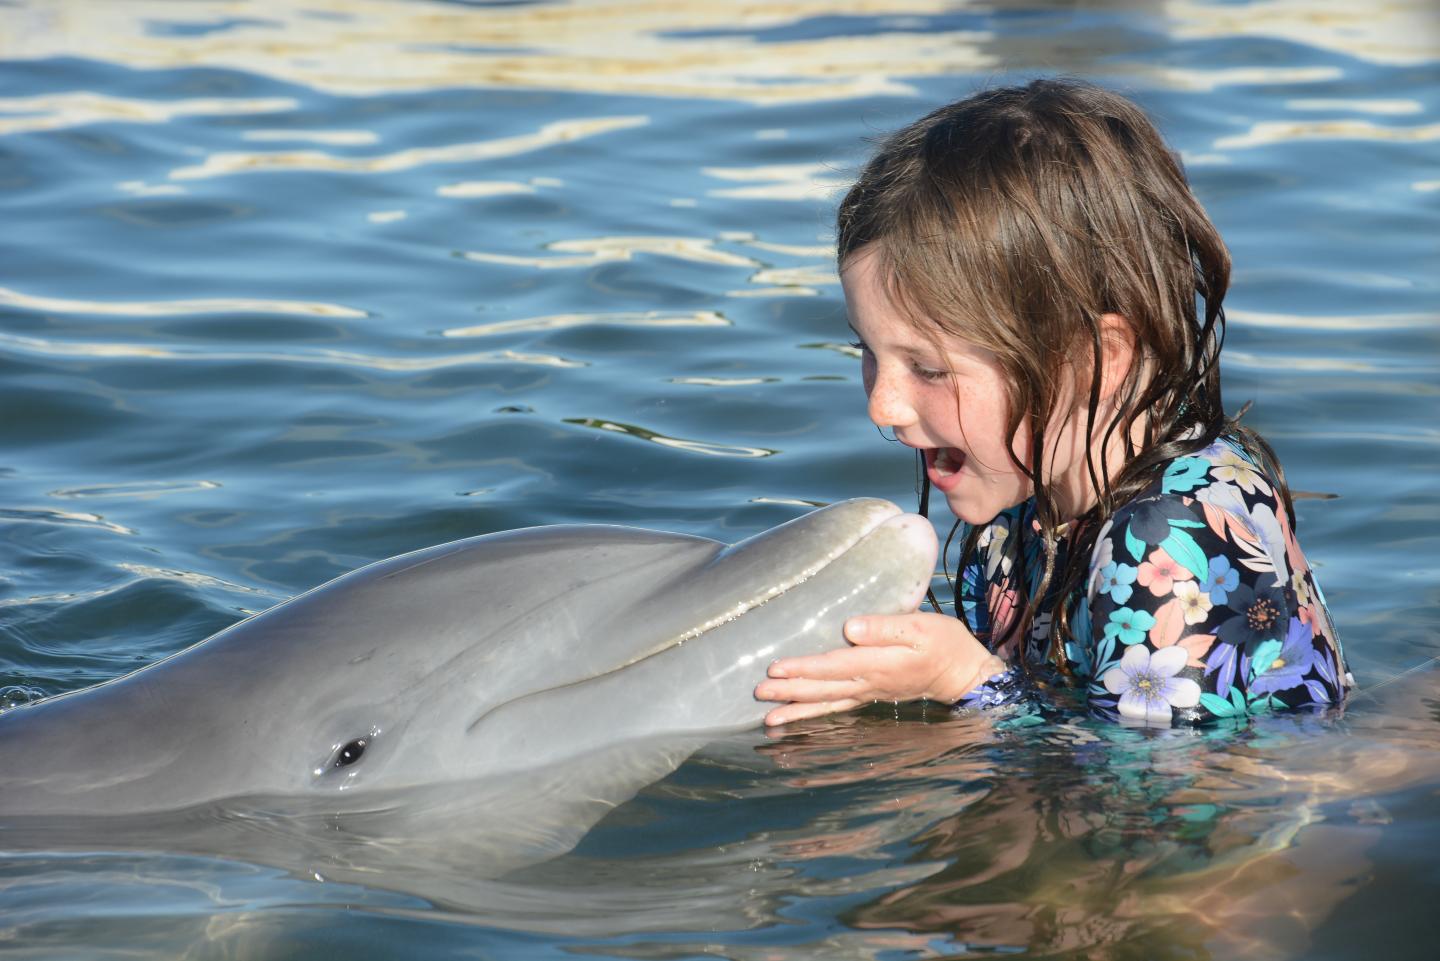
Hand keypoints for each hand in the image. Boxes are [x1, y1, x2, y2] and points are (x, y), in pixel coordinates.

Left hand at [754, 611, 1006, 726]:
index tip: (775, 669)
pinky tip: (796, 718)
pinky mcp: (870, 695)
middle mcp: (868, 683)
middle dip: (789, 692)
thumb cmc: (943, 644)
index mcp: (878, 664)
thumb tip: (850, 629)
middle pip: (822, 689)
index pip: (832, 666)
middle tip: (759, 693)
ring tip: (768, 718)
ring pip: (826, 703)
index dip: (803, 668)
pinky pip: (836, 707)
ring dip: (796, 710)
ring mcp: (868, 693)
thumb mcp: (920, 627)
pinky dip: (814, 714)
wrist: (962, 673)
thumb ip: (885, 628)